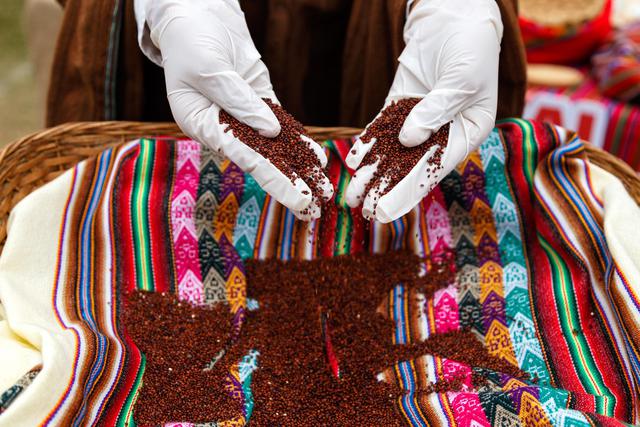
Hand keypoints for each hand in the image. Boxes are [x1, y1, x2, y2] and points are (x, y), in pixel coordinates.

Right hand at [141, 0, 330, 217]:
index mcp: (203, 125)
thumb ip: (239, 102)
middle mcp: (224, 127)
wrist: (195, 13)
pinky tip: (315, 157)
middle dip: (292, 184)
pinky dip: (298, 141)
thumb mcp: (209, 70)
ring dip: (299, 167)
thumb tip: (272, 131)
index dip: (276, 181)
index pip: (246, 159)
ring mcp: (243, 115)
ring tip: (322, 189)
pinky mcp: (259, 101)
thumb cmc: (190, 41)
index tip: (299, 199)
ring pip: (276, 146)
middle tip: (315, 208)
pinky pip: (281, 125)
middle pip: (264, 161)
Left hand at [344, 0, 502, 222]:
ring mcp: (418, 120)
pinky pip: (381, 129)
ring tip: (350, 193)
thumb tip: (407, 141)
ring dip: (371, 173)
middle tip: (360, 209)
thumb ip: (435, 111)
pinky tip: (353, 160)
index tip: (384, 211)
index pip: (433, 170)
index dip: (407, 192)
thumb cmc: (470, 49)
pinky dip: (368, 144)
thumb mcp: (460, 81)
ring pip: (392, 153)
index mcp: (466, 134)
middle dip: (383, 189)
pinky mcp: (399, 106)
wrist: (454, 18)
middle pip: (408, 167)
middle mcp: (441, 133)